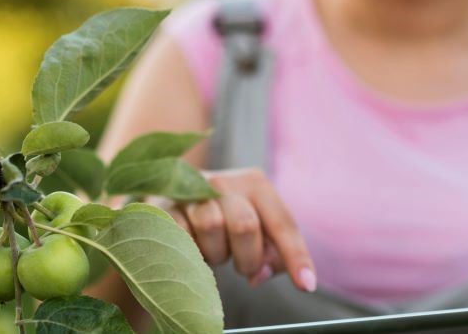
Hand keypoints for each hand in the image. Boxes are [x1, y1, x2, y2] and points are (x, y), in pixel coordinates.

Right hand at [161, 168, 316, 291]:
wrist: (170, 204)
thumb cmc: (223, 221)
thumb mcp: (255, 231)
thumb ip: (270, 253)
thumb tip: (260, 274)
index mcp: (255, 183)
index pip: (281, 223)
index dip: (295, 256)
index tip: (306, 285)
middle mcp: (223, 181)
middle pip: (245, 225)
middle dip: (248, 257)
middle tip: (244, 267)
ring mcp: (189, 191)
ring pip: (211, 228)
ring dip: (216, 254)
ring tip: (214, 251)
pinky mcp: (162, 207)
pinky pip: (181, 235)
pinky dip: (191, 252)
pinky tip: (192, 250)